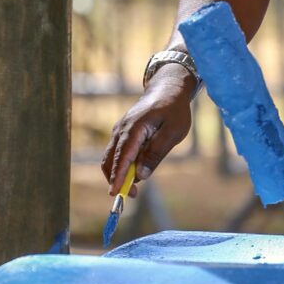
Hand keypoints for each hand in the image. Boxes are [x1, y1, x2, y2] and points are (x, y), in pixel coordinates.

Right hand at [101, 64, 194, 196]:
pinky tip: (136, 170)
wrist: (167, 89)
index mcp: (134, 128)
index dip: (118, 176)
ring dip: (118, 174)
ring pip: (111, 157)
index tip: (115, 193)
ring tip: (135, 187)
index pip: (122, 157)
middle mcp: (122, 130)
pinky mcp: (122, 132)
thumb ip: (156, 153)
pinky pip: (117, 152)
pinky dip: (121, 165)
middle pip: (110, 160)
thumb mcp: (172, 132)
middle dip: (117, 179)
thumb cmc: (173, 110)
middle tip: (132, 195)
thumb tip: (142, 175)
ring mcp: (120, 130)